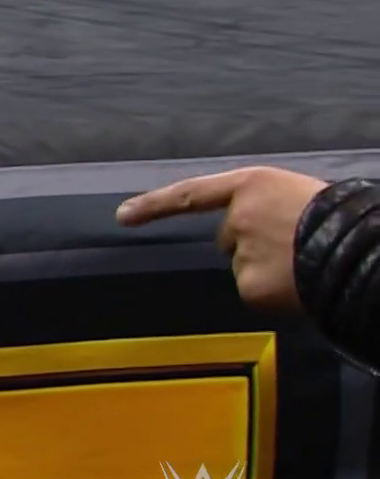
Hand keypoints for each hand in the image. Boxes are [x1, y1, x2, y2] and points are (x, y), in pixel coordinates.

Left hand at [115, 166, 329, 311]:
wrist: (362, 251)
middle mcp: (237, 217)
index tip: (121, 216)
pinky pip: (253, 291)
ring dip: (267, 268)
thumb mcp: (298, 195)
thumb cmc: (340, 220)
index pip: (191, 194)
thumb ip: (264, 208)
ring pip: (244, 266)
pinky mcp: (250, 285)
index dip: (154, 205)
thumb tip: (249, 231)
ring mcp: (242, 252)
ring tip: (305, 263)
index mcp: (252, 185)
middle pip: (228, 238)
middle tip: (294, 245)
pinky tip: (298, 284)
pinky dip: (272, 292)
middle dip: (251, 244)